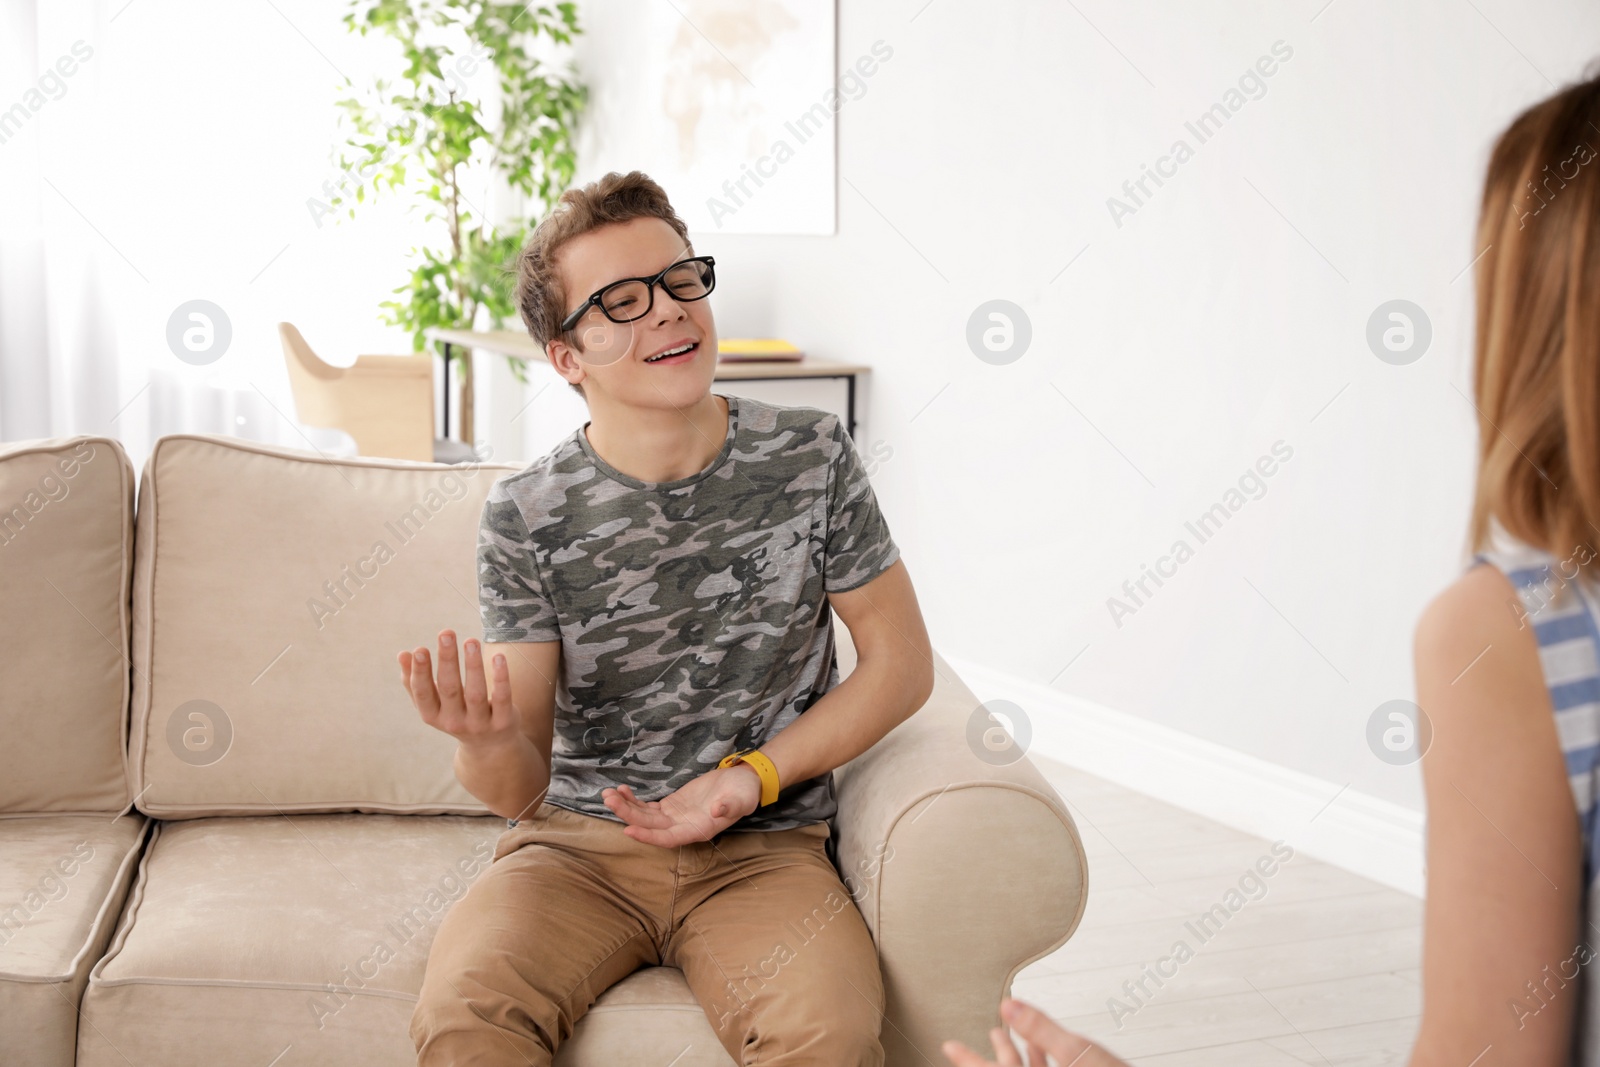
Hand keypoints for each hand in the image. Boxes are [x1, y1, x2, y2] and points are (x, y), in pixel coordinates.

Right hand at [397, 629, 517, 750]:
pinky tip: (498, 656)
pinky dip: (500, 678)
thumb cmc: (455, 714)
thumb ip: (414, 681)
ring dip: (473, 665)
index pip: (423, 694)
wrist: (489, 746)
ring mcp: (479, 724)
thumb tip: (402, 654)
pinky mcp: (503, 722)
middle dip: (447, 660)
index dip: (420, 673)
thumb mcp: (433, 703)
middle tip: (446, 633)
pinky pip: (502, 698)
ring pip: (476, 693)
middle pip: (450, 689)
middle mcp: (454, 722)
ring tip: (471, 640)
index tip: (419, 649)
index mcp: (433, 716)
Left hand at [601, 762, 762, 846]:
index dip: (648, 836)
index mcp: (698, 830)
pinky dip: (634, 800)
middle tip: (609, 800)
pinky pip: (648, 807)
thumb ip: (730, 806)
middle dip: (628, 815)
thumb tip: (716, 811)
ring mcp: (675, 817)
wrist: (743, 782)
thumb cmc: (745, 792)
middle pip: (650, 826)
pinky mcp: (671, 805)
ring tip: (608, 794)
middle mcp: (682, 827)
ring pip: (645, 817)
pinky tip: (622, 790)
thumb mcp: (742, 798)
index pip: (668, 839)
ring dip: (626, 807)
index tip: (628, 830)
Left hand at [941, 998, 1127, 1066]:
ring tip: (997, 1034)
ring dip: (1013, 1054)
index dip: (968, 1060)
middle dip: (988, 1055)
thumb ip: (1041, 1029)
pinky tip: (1037, 1044)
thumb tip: (1006, 1005)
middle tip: (958, 1046)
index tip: (948, 1046)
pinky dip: (1039, 1059)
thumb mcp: (1079, 1053)